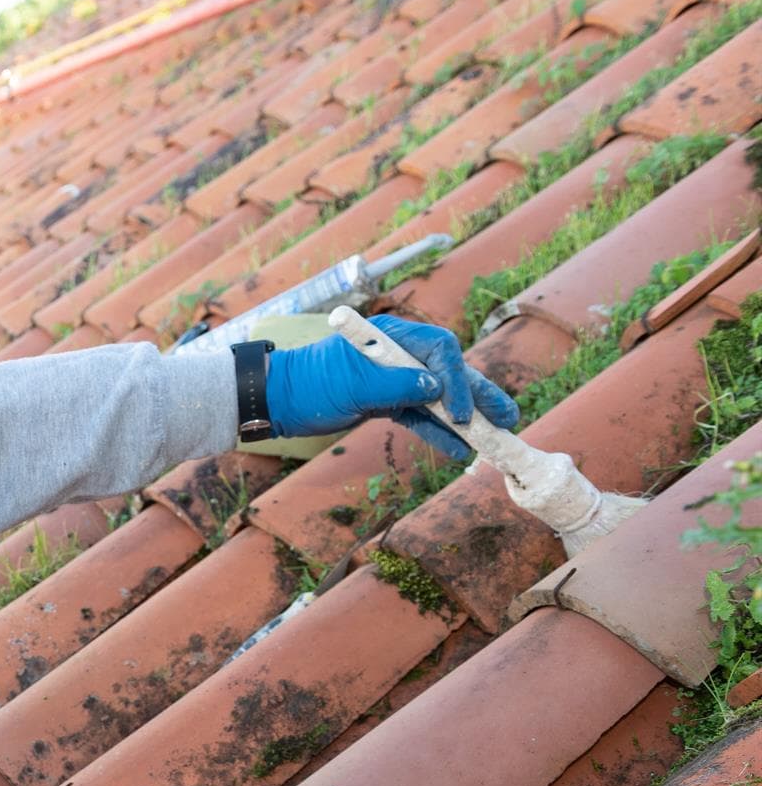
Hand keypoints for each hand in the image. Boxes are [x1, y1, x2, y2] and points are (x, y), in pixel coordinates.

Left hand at [263, 315, 520, 458]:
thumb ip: (397, 385)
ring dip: (465, 418)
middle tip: (507, 417)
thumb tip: (437, 387)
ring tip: (494, 436)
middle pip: (448, 372)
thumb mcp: (353, 385)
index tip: (462, 413)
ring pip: (438, 396)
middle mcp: (398, 353)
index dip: (457, 380)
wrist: (278, 402)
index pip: (440, 350)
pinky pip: (420, 415)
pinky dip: (437, 432)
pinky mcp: (387, 400)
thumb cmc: (309, 385)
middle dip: (478, 396)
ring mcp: (394, 377)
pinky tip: (458, 450)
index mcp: (391, 336)